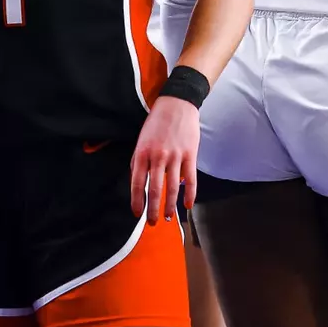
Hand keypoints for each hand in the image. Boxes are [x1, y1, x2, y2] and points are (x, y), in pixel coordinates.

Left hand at [131, 96, 198, 224]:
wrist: (177, 104)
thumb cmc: (157, 123)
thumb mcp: (141, 139)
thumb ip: (139, 161)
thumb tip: (141, 183)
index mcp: (142, 153)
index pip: (137, 183)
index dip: (136, 201)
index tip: (137, 213)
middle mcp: (158, 156)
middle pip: (155, 189)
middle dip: (153, 209)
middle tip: (153, 222)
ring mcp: (175, 156)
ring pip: (173, 187)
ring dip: (170, 205)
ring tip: (168, 217)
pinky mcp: (190, 154)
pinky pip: (191, 179)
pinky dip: (190, 194)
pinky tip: (188, 205)